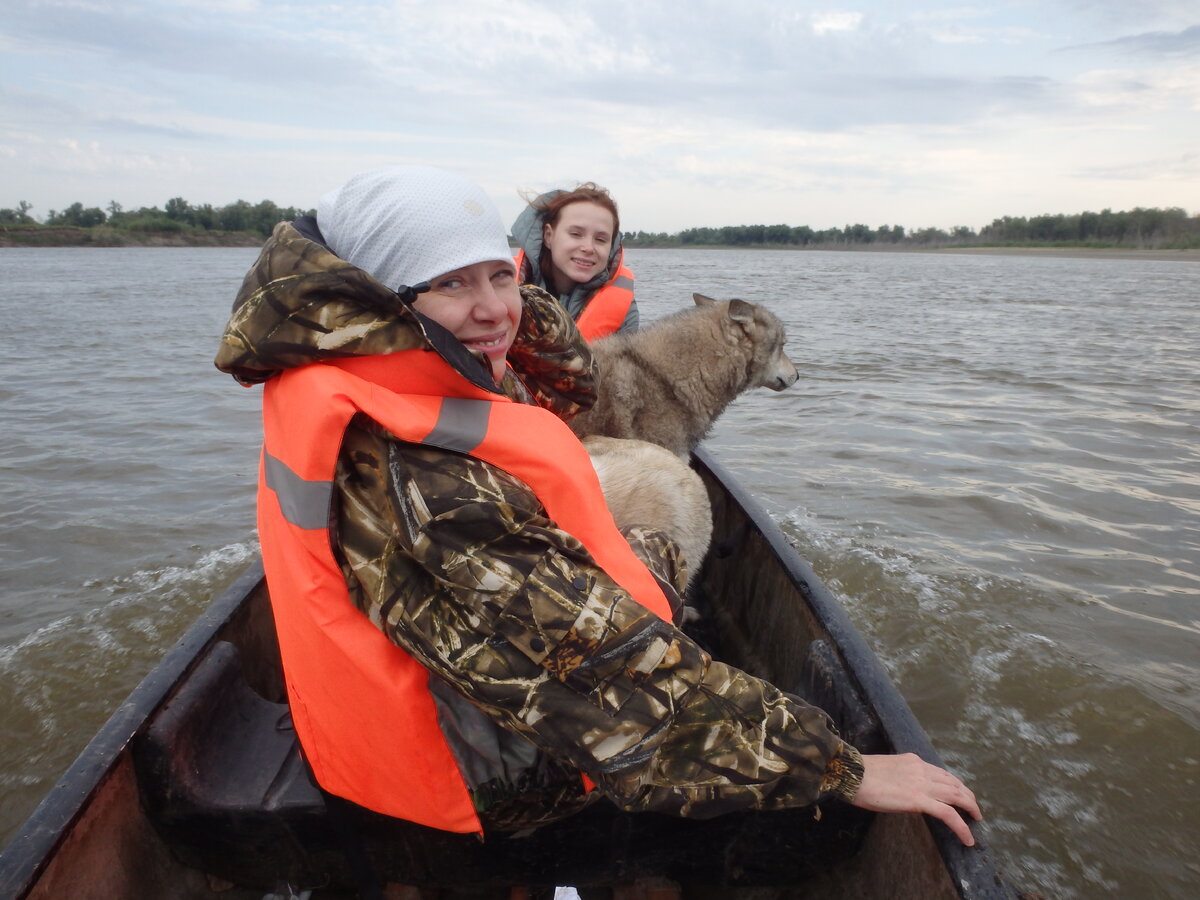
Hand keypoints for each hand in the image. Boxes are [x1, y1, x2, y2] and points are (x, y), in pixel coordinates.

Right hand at [851, 753, 981, 845]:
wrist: (852, 774)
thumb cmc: (860, 774)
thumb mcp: (886, 768)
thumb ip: (900, 776)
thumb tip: (902, 788)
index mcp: (913, 761)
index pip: (941, 773)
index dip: (954, 784)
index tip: (959, 793)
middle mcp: (922, 769)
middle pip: (954, 783)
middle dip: (967, 796)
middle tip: (973, 808)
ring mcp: (923, 784)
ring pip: (957, 796)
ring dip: (970, 808)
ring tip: (976, 820)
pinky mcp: (919, 800)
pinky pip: (948, 814)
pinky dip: (962, 827)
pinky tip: (967, 838)